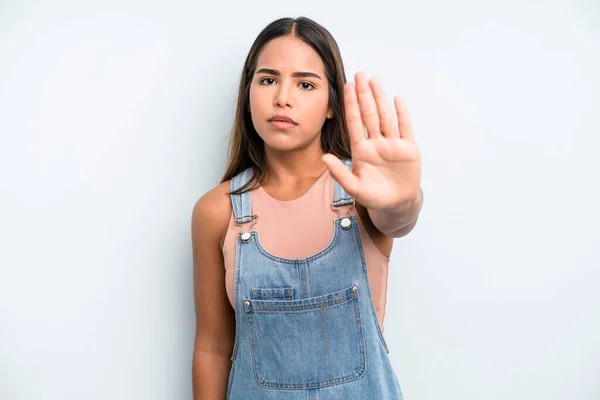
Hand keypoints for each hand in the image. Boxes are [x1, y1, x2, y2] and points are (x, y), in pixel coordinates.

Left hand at [322, 72, 421, 210]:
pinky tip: (397, 99)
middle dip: (364, 94)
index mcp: (361, 150)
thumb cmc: (373, 196)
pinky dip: (401, 113)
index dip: (351, 104)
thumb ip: (340, 173)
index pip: (355, 122)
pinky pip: (404, 127)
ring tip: (374, 80)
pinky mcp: (408, 148)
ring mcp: (392, 144)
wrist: (396, 204)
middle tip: (360, 74)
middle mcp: (376, 142)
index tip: (346, 86)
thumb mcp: (354, 187)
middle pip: (369, 114)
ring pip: (385, 116)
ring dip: (380, 98)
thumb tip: (324, 158)